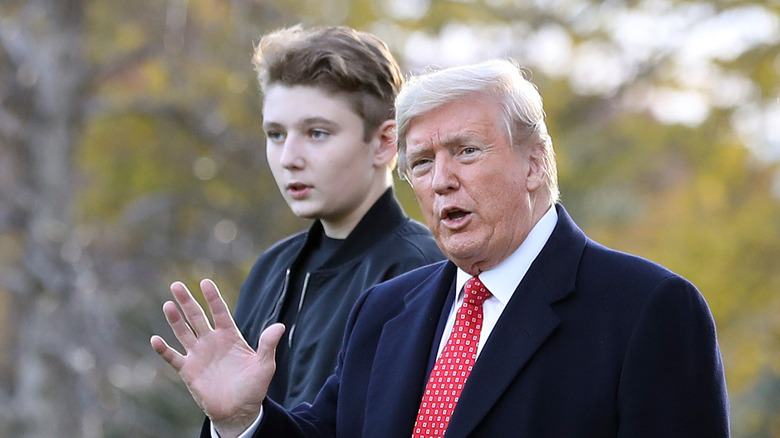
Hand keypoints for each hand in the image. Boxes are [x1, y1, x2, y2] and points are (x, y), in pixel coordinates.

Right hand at [150, 279, 284, 437]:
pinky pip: (173, 357)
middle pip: (197, 317)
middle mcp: (212, 341)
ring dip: (175, 319)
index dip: (212, 297)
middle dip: (187, 301)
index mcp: (230, 336)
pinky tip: (155, 339)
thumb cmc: (254, 387)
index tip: (205, 282)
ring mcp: (198, 355)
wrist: (239, 411)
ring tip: (168, 304)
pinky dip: (163, 349)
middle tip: (177, 284)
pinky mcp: (188, 370)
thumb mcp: (264, 364)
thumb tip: (279, 326)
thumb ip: (268, 344)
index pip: (220, 312)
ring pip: (183, 332)